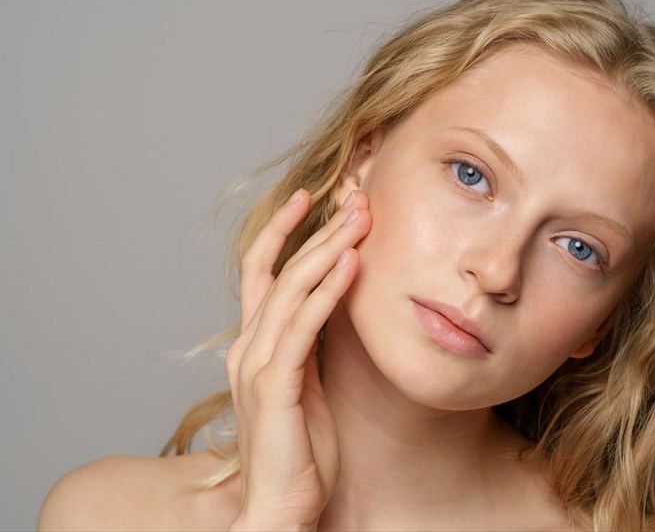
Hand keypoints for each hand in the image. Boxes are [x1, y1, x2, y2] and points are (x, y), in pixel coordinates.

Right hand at [225, 188, 370, 530]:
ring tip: (360, 220)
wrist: (279, 506)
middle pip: (279, 271)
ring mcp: (257, 366)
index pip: (262, 274)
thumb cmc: (297, 450)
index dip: (282, 233)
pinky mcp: (274, 387)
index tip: (311, 200)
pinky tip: (351, 265)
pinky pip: (303, 328)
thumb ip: (307, 346)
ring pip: (290, 290)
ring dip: (327, 250)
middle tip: (354, 199)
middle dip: (318, 231)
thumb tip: (331, 307)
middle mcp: (248, 347)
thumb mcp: (304, 385)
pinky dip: (327, 293)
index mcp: (253, 345)